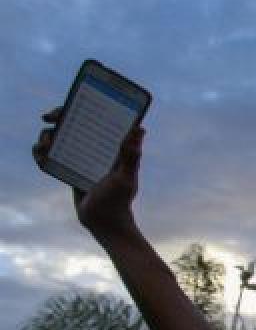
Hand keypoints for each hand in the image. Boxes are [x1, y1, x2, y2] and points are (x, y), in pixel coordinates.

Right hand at [32, 107, 143, 235]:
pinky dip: (42, 154)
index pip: (95, 118)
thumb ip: (131, 156)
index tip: (65, 107)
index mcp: (111, 145)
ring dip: (46, 136)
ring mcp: (83, 158)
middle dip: (58, 117)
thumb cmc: (119, 200)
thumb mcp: (125, 177)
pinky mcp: (71, 170)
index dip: (80, 107)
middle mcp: (97, 148)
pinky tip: (41, 157)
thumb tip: (140, 129)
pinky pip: (52, 157)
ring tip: (44, 146)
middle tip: (47, 119)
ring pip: (59, 138)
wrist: (104, 223)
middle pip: (74, 124)